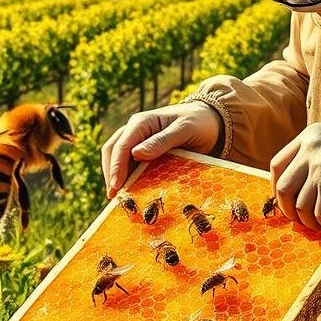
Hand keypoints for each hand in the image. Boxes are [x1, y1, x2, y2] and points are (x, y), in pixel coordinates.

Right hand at [101, 102, 221, 197]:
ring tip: (119, 198)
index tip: (115, 187)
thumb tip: (136, 153)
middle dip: (111, 174)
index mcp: (141, 122)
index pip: (121, 145)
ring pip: (117, 158)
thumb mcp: (184, 129)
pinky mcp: (143, 152)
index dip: (116, 167)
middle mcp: (134, 130)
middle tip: (113, 198)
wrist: (209, 122)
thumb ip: (162, 141)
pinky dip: (127, 178)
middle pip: (113, 151)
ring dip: (116, 177)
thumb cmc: (197, 123)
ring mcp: (137, 142)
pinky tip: (130, 192)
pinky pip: (129, 165)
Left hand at [270, 123, 320, 231]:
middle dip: (289, 210)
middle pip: (283, 187)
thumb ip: (314, 159)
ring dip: (311, 221)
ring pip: (299, 205)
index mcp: (310, 135)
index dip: (277, 187)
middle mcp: (311, 147)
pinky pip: (319, 214)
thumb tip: (287, 191)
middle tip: (303, 220)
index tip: (285, 201)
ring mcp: (320, 165)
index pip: (277, 164)